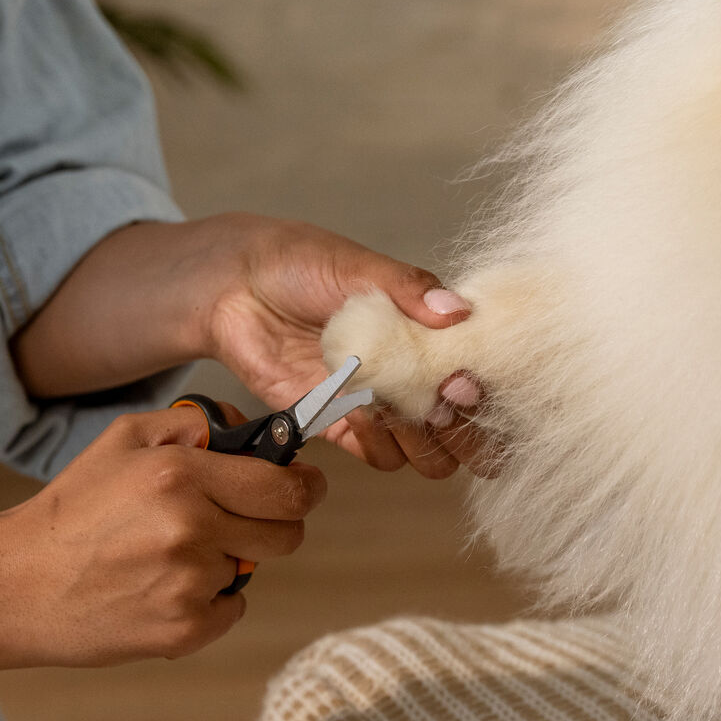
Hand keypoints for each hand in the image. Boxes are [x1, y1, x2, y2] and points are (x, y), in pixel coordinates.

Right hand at [0, 403, 324, 669]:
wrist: (17, 585)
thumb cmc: (74, 509)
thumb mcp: (125, 439)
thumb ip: (193, 424)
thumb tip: (250, 430)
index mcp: (182, 475)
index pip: (285, 486)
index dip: (305, 486)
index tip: (305, 484)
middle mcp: (192, 528)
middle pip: (287, 532)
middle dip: (276, 523)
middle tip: (241, 519)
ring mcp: (190, 583)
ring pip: (252, 567)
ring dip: (229, 558)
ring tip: (172, 554)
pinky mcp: (184, 629)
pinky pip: (231, 607)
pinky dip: (210, 600)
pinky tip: (163, 587)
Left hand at [201, 215, 496, 476]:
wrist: (235, 287)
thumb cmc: (301, 264)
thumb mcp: (360, 268)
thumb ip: (410, 289)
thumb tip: (458, 310)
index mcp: (430, 333)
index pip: (479, 373)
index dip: (485, 390)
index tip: (464, 382)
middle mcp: (413, 374)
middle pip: (464, 429)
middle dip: (465, 432)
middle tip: (440, 405)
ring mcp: (379, 404)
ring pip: (426, 453)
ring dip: (420, 440)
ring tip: (391, 405)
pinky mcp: (342, 426)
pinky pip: (380, 455)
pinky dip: (377, 442)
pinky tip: (357, 411)